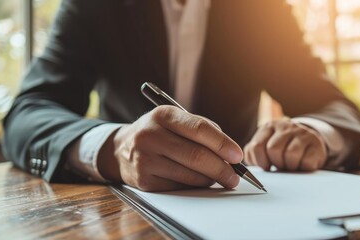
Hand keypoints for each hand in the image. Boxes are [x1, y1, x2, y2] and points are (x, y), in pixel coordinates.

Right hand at [98, 106, 242, 191]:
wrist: (120, 149)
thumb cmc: (159, 133)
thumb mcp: (174, 120)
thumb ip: (202, 130)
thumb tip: (230, 153)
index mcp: (163, 115)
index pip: (199, 129)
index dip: (223, 143)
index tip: (238, 155)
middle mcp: (150, 135)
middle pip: (197, 156)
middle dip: (222, 168)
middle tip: (235, 176)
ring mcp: (145, 159)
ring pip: (190, 175)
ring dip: (211, 179)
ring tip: (219, 178)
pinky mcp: (144, 181)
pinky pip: (179, 187)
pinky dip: (195, 186)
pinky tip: (200, 182)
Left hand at [244, 119, 326, 171]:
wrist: (309, 142)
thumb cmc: (282, 148)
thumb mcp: (265, 147)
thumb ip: (253, 153)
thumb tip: (246, 165)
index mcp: (269, 127)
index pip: (257, 146)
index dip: (260, 161)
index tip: (266, 166)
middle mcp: (285, 126)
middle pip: (273, 149)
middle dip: (275, 163)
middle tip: (280, 165)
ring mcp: (302, 133)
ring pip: (290, 155)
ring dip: (289, 166)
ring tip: (290, 164)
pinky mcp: (316, 143)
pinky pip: (306, 161)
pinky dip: (302, 167)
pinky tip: (302, 164)